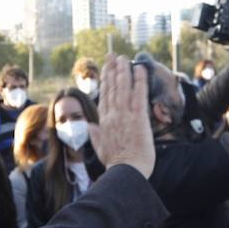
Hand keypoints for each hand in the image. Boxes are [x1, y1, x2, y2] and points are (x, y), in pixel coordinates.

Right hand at [91, 54, 154, 177]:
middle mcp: (112, 115)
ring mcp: (124, 115)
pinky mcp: (138, 117)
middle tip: (113, 56)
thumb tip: (88, 126)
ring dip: (123, 70)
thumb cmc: (115, 163)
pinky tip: (139, 68)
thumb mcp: (100, 148)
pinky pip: (138, 95)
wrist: (126, 171)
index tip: (106, 69)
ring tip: (124, 58)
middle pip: (112, 87)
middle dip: (112, 70)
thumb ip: (95, 135)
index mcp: (103, 122)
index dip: (105, 80)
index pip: (104, 96)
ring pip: (123, 87)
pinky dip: (139, 80)